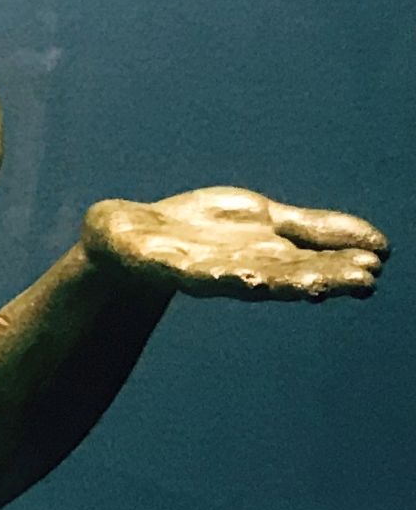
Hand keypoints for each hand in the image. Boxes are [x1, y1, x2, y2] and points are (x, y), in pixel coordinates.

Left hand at [82, 187, 387, 301]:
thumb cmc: (201, 232)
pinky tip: (246, 277)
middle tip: (362, 283)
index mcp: (266, 259)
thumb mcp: (267, 223)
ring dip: (282, 283)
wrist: (128, 236)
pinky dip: (221, 275)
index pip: (309, 265)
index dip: (339, 269)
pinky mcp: (166, 263)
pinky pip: (196, 272)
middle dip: (322, 279)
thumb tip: (381, 245)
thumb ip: (316, 232)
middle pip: (286, 276)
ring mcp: (203, 268)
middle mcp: (241, 268)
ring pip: (249, 278)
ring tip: (314, 286)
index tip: (374, 271)